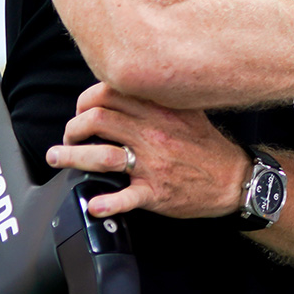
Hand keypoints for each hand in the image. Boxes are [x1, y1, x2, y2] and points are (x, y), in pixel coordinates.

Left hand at [45, 82, 247, 218]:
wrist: (235, 179)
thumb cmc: (208, 148)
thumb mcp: (188, 112)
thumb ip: (158, 100)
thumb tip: (124, 89)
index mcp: (161, 111)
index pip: (109, 93)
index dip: (85, 100)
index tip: (82, 110)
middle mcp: (154, 134)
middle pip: (97, 120)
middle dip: (73, 127)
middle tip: (69, 136)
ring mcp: (154, 164)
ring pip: (101, 156)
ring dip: (71, 157)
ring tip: (57, 158)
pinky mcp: (157, 192)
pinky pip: (127, 197)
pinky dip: (107, 203)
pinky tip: (94, 204)